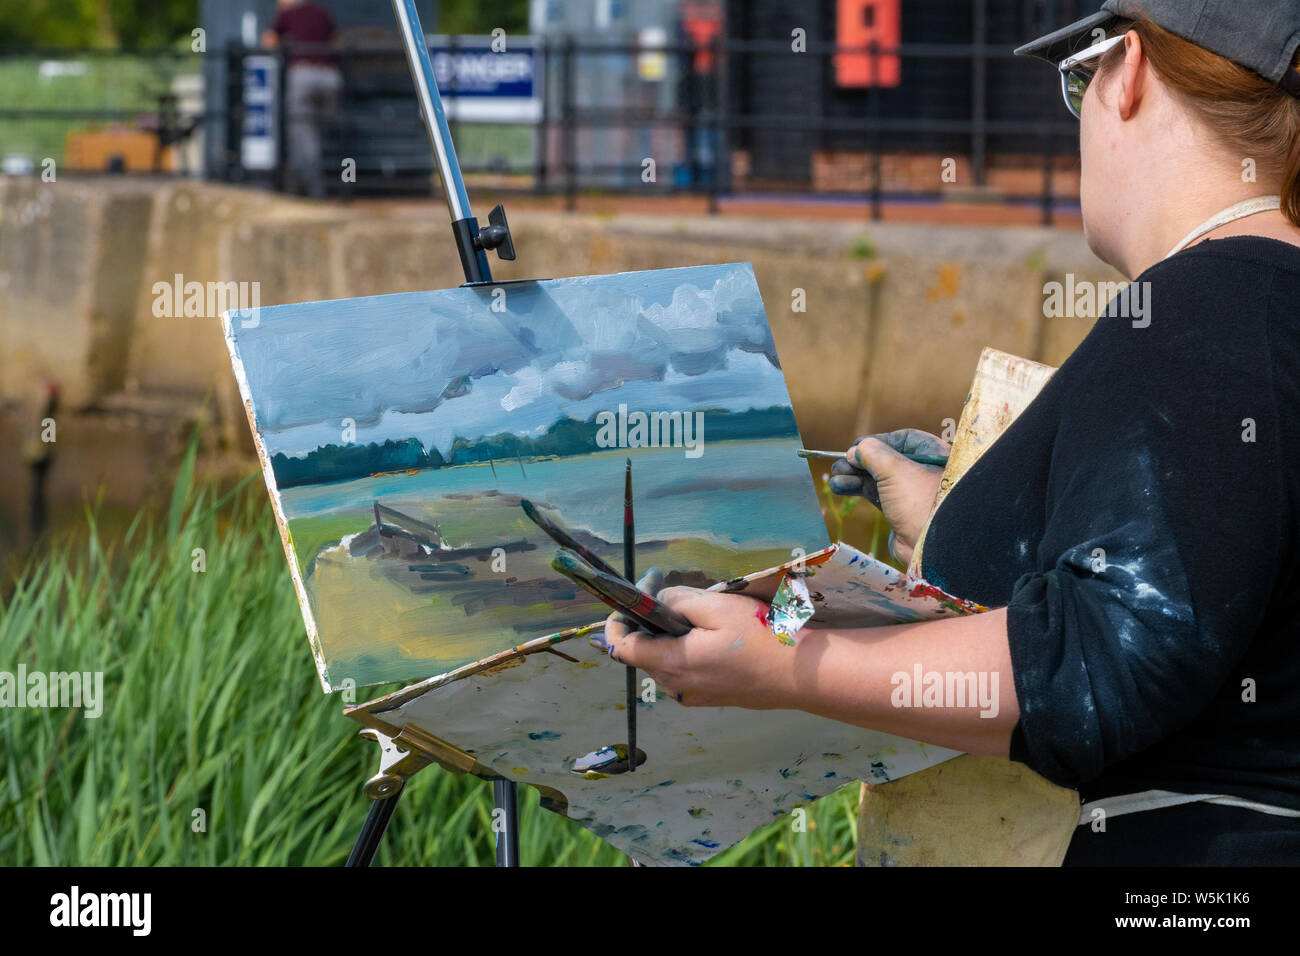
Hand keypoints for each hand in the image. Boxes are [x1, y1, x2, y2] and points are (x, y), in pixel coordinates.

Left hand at [600, 585, 799, 709]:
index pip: (621, 648)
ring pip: (664, 660)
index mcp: (672, 664)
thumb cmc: (759, 637)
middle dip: (647, 620)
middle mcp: (675, 686)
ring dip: (668, 635)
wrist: (800, 674)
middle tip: (666, 589)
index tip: (629, 597)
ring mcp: (692, 696)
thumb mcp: (716, 607)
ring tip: (696, 611)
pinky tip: (710, 634)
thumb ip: (678, 600)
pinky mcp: (708, 698)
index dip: (616, 621)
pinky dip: (684, 650)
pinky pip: (683, 671)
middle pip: (643, 652)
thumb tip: (658, 601)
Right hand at [828, 428, 948, 564]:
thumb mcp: (895, 469)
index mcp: (935, 456)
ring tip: (835, 476)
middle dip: (861, 460)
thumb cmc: (920, 502)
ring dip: (854, 475)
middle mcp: (925, 472)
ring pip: (878, 477)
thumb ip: (872, 453)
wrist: (930, 547)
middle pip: (887, 459)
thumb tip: (856, 450)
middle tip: (840, 462)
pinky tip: (840, 486)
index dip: (879, 440)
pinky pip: (876, 494)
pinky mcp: (899, 511)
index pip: (904, 439)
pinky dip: (858, 488)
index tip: (857, 446)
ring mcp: (911, 493)